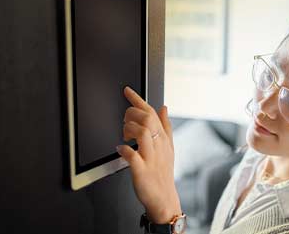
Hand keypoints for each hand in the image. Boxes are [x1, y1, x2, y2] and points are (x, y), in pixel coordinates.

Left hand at [117, 86, 181, 223]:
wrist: (164, 198)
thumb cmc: (163, 172)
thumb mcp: (168, 147)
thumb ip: (165, 126)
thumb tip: (163, 107)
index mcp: (163, 138)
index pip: (152, 112)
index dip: (138, 100)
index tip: (127, 90)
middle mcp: (159, 146)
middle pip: (148, 119)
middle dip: (132, 115)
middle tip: (124, 122)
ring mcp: (151, 158)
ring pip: (143, 133)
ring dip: (129, 130)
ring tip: (124, 136)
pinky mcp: (142, 172)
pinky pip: (133, 156)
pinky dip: (124, 150)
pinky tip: (120, 149)